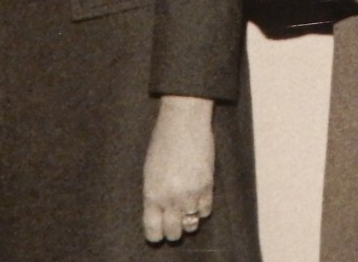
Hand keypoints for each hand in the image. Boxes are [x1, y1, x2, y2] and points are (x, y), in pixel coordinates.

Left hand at [143, 95, 213, 243]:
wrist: (184, 122)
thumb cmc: (162, 142)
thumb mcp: (150, 172)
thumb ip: (154, 194)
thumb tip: (159, 212)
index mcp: (152, 195)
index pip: (153, 231)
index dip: (156, 234)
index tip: (160, 230)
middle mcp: (170, 199)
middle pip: (173, 233)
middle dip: (174, 230)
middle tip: (175, 221)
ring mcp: (190, 194)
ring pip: (192, 224)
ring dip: (190, 219)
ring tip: (188, 207)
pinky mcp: (207, 186)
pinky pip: (206, 210)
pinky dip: (203, 207)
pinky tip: (198, 196)